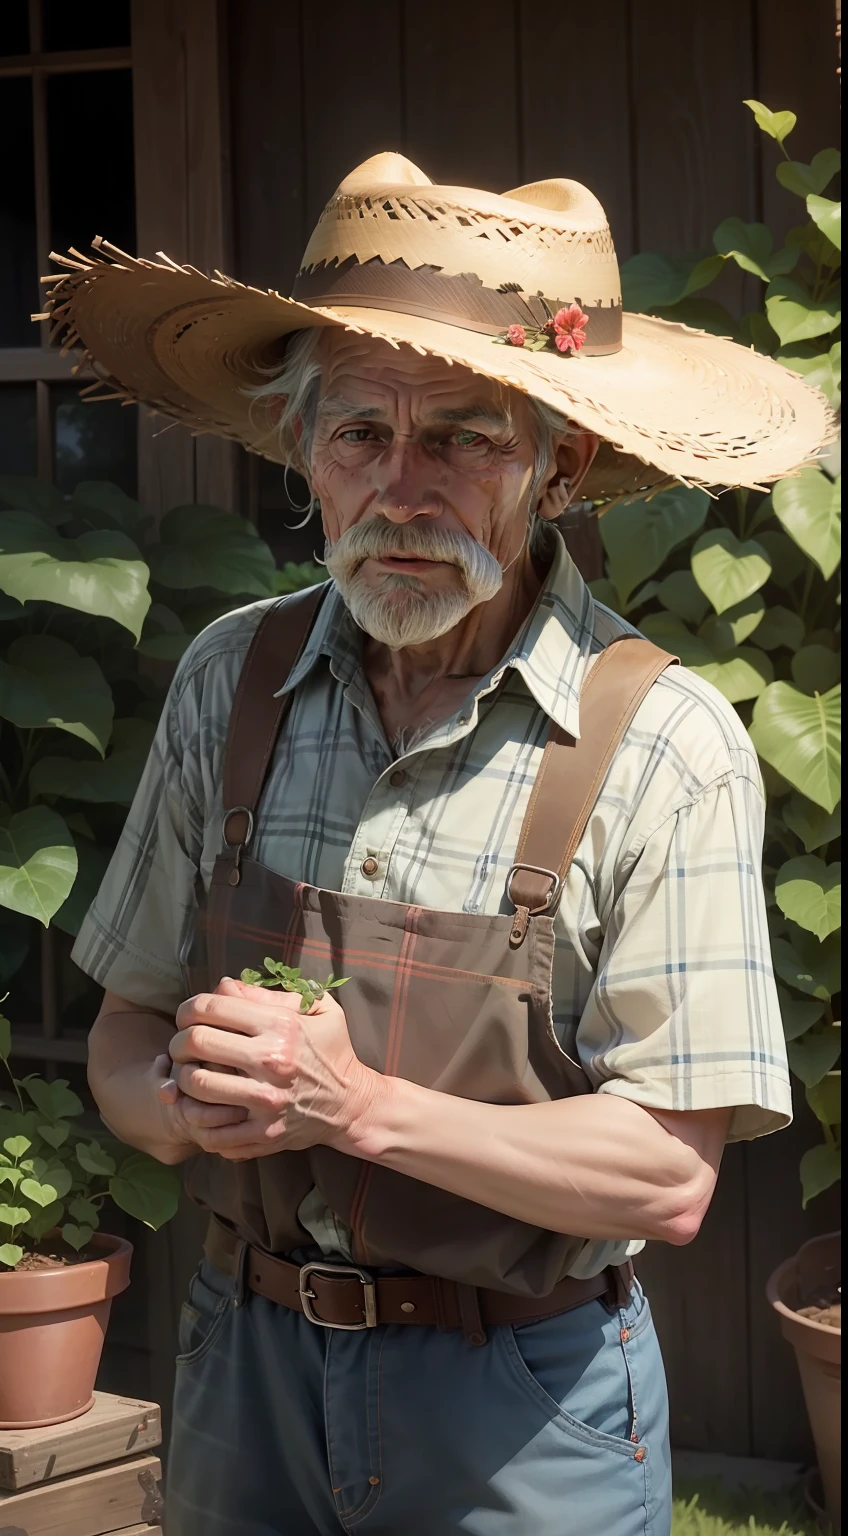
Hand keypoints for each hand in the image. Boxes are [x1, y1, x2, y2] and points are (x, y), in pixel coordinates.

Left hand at [163, 976, 379, 1159]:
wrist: (352, 1104)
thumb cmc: (332, 1051)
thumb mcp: (317, 1010)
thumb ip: (269, 995)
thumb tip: (223, 986)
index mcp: (281, 1026)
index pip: (211, 1008)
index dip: (188, 1009)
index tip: (187, 1017)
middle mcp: (271, 1061)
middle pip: (196, 1043)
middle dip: (178, 1041)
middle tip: (181, 1046)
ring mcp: (265, 1101)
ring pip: (196, 1086)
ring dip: (182, 1078)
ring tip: (188, 1074)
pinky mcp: (262, 1133)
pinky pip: (210, 1127)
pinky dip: (196, 1117)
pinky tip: (201, 1106)